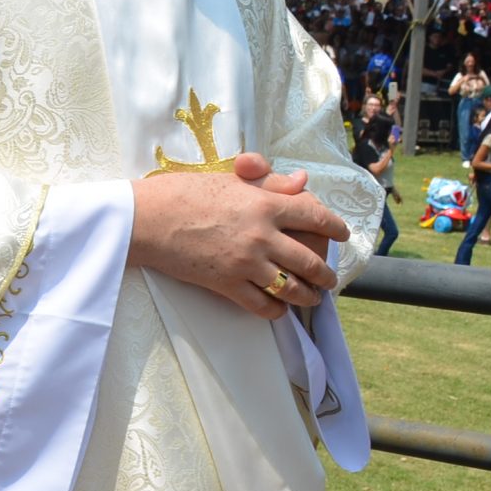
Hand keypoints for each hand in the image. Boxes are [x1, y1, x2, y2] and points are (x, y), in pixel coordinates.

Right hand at [130, 163, 348, 318]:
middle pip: (310, 260)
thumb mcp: (230, 180)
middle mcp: (262, 235)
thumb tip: (303, 183)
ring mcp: (246, 263)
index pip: (315, 217)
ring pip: (292, 287)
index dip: (335, 227)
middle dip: (325, 274)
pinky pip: (263, 305)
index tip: (342, 234)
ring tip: (312, 299)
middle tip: (329, 280)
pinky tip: (278, 309)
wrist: (147, 219)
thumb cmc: (183, 192)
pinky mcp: (227, 285)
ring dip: (307, 296)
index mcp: (265, 204)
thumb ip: (270, 182)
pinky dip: (276, 310)